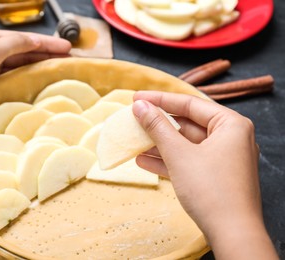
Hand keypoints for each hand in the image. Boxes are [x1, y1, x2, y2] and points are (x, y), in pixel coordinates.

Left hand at [0, 29, 71, 132]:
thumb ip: (14, 44)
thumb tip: (36, 41)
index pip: (25, 39)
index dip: (47, 42)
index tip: (66, 47)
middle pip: (25, 51)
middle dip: (47, 53)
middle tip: (69, 57)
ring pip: (22, 64)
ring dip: (41, 65)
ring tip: (59, 67)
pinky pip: (15, 78)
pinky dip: (29, 77)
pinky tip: (40, 80)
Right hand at [132, 91, 277, 259]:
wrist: (231, 234)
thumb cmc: (210, 189)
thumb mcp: (179, 154)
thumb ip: (158, 127)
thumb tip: (140, 106)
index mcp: (230, 125)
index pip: (190, 104)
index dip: (160, 100)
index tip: (137, 98)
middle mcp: (230, 138)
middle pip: (188, 124)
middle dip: (159, 125)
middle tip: (135, 119)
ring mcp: (223, 158)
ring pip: (186, 144)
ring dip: (159, 145)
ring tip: (135, 141)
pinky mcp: (216, 176)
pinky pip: (189, 161)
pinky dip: (168, 161)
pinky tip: (143, 161)